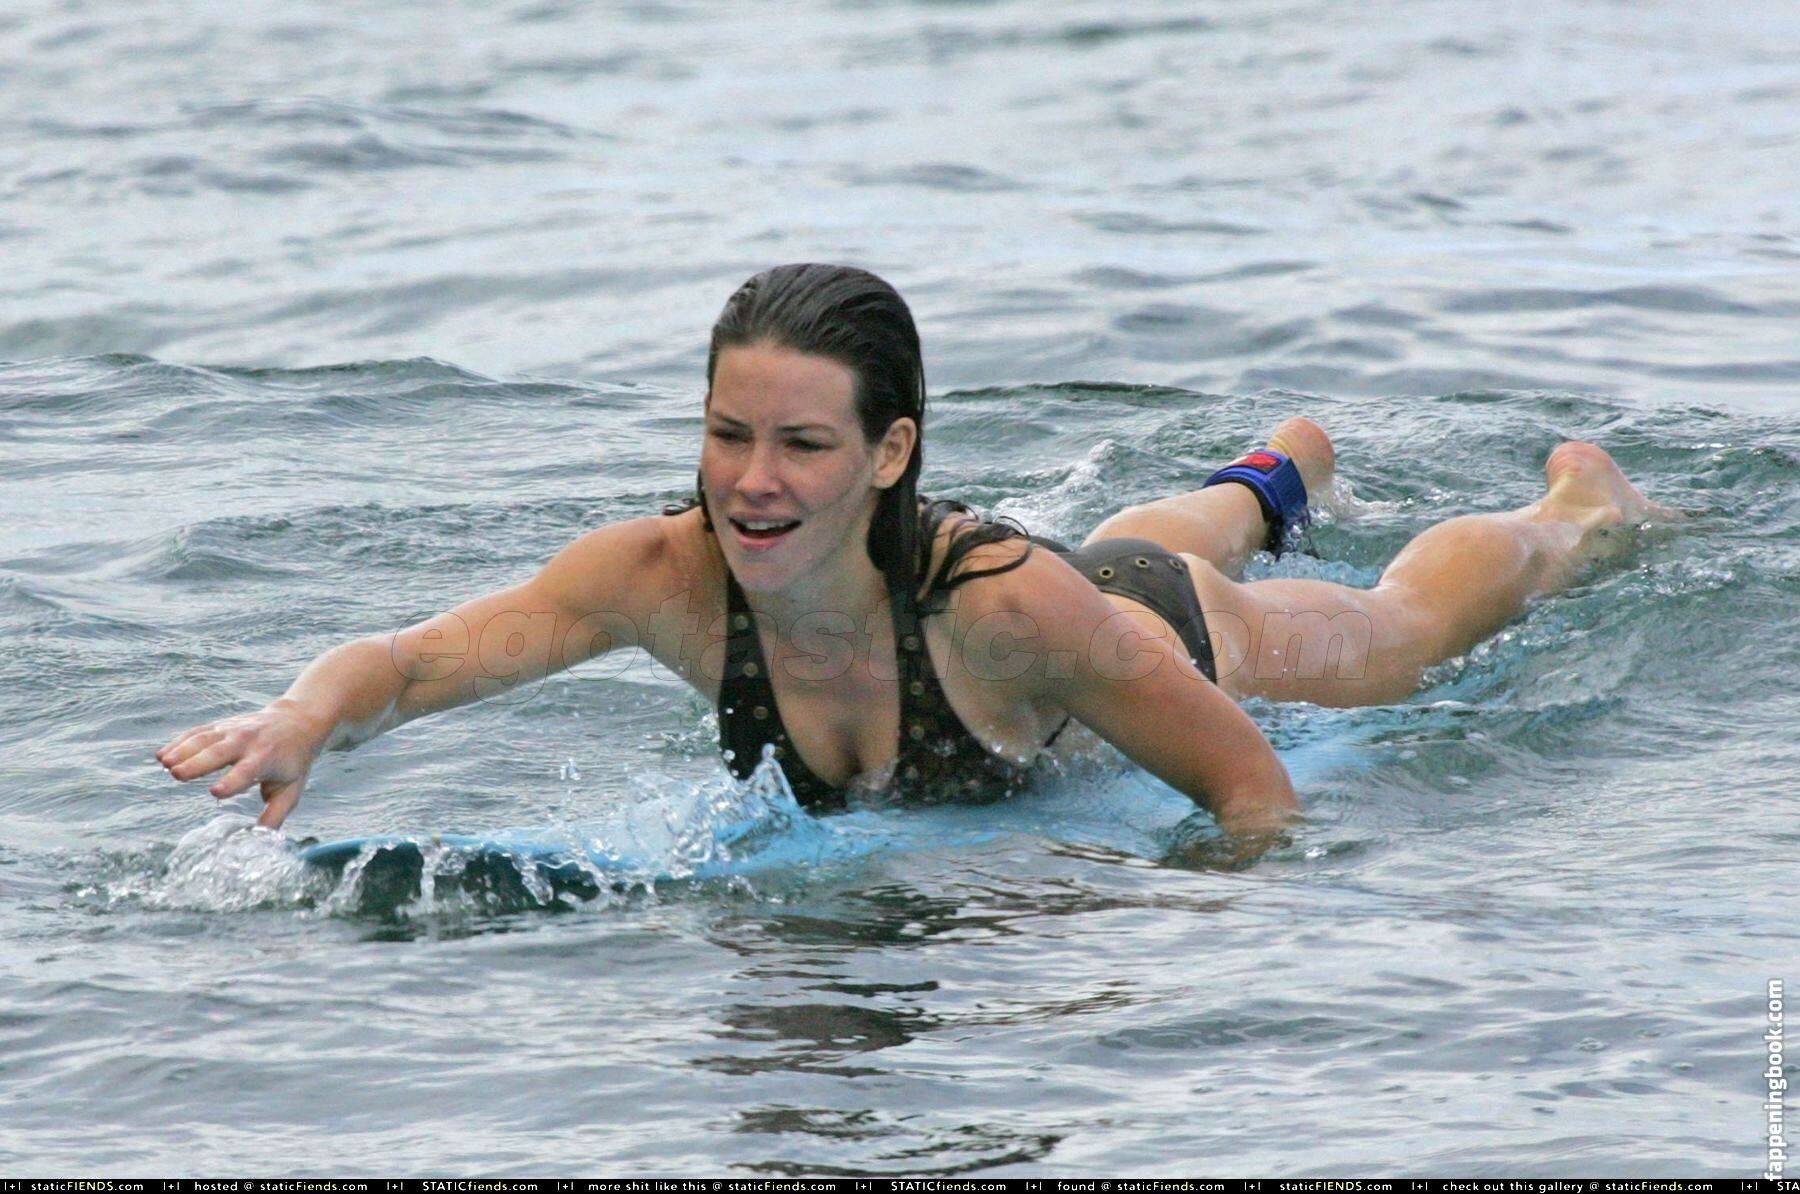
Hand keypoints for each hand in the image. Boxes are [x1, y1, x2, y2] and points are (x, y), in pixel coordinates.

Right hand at [156, 700, 329, 829]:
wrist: (297, 721)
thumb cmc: (293, 761)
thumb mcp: (291, 789)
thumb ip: (274, 815)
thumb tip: (258, 839)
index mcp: (266, 759)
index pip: (247, 771)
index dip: (232, 782)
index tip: (215, 792)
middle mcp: (247, 742)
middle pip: (219, 752)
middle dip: (198, 763)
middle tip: (176, 774)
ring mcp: (232, 730)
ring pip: (204, 739)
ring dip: (182, 750)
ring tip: (164, 764)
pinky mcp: (221, 726)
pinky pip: (197, 732)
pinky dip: (179, 742)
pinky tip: (162, 755)